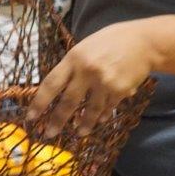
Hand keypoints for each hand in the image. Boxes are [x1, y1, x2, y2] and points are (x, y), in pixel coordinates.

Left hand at [26, 19, 159, 138]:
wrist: (143, 42)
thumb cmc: (110, 41)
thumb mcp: (85, 47)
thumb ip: (73, 66)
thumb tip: (59, 89)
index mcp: (74, 57)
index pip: (51, 83)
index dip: (39, 102)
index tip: (31, 117)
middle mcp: (87, 71)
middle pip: (68, 102)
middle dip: (57, 120)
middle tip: (49, 134)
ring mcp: (104, 82)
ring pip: (89, 110)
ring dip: (83, 124)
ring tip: (78, 133)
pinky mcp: (120, 91)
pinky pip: (107, 108)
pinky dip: (102, 115)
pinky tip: (100, 120)